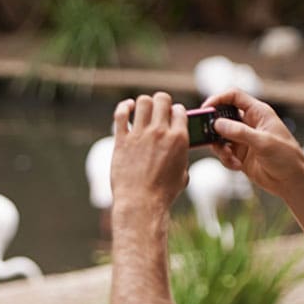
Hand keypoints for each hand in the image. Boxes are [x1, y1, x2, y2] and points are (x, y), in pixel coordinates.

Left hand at [110, 92, 188, 217]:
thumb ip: (182, 158)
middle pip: (162, 99)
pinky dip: (124, 107)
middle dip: (161, 102)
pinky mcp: (122, 140)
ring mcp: (140, 135)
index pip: (179, 110)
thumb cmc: (163, 194)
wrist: (141, 203)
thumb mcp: (182, 175)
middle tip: (158, 110)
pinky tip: (127, 108)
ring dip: (144, 104)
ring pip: (143, 102)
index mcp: (179, 139)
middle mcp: (160, 132)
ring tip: (143, 111)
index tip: (172, 117)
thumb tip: (179, 153)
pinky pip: (121, 114)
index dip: (176, 112)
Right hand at [202, 89, 303, 197]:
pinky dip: (225, 159)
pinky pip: (224, 153)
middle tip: (207, 135)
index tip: (206, 109)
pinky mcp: (239, 154)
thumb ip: (239, 132)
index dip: (218, 99)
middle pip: (222, 116)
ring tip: (229, 156)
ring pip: (220, 136)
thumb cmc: (286, 157)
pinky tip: (237, 166)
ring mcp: (243, 139)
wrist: (292, 181)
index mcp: (258, 113)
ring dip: (219, 147)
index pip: (234, 97)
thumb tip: (217, 123)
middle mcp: (249, 123)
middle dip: (213, 126)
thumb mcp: (263, 142)